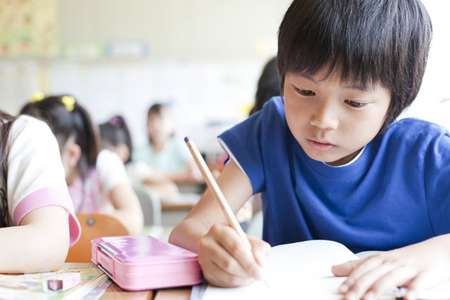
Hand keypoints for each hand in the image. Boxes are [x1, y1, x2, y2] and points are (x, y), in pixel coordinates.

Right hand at [197, 223, 270, 286]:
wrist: (220, 245)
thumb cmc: (238, 242)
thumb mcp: (250, 240)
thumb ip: (259, 248)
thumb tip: (260, 262)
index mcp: (218, 230)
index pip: (235, 247)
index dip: (249, 260)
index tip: (261, 268)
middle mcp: (206, 243)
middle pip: (229, 263)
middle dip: (246, 271)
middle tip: (258, 275)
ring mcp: (203, 259)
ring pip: (226, 275)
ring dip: (242, 279)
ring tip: (251, 276)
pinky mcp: (206, 272)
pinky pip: (223, 282)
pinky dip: (237, 283)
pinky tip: (242, 278)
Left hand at [331, 235, 449, 299]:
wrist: (441, 249)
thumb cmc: (409, 258)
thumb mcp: (383, 260)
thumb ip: (359, 266)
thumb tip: (334, 269)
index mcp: (383, 258)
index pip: (364, 268)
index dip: (352, 278)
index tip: (342, 289)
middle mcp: (394, 262)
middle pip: (375, 273)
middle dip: (361, 286)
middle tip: (350, 298)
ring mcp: (411, 268)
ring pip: (393, 277)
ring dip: (380, 288)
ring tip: (369, 299)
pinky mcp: (428, 274)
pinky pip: (420, 283)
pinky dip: (414, 290)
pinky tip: (408, 298)